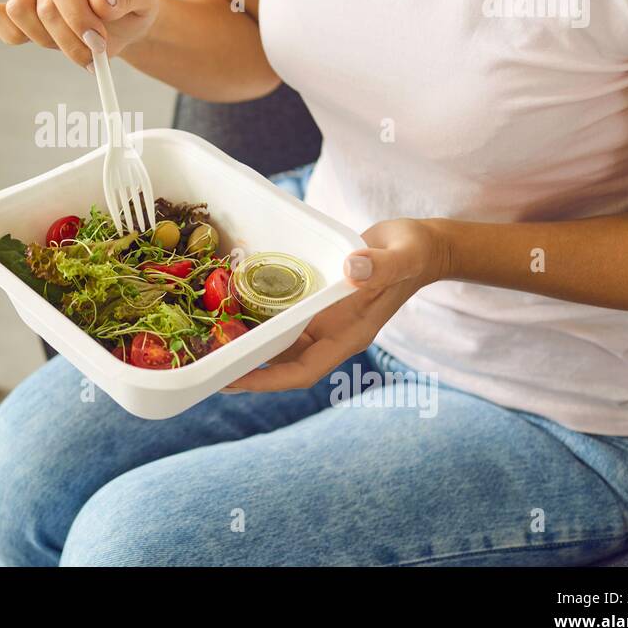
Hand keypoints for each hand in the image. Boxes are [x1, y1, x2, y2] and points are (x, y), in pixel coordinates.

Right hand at [0, 0, 159, 67]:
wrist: (126, 21)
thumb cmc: (133, 4)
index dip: (76, 15)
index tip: (98, 40)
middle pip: (44, 7)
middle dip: (71, 39)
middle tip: (96, 54)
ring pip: (19, 14)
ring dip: (50, 42)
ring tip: (78, 50)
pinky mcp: (22, 11)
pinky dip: (12, 35)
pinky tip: (48, 42)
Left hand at [227, 218, 450, 392]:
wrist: (421, 245)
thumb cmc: (415, 252)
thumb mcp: (402, 256)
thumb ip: (380, 265)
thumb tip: (352, 270)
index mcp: (350, 335)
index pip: (304, 370)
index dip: (269, 380)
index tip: (235, 382)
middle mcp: (334, 334)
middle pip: (284, 362)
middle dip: (248, 367)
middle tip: (206, 362)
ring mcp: (327, 320)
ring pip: (281, 342)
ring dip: (251, 343)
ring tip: (211, 339)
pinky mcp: (320, 302)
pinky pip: (286, 317)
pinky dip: (261, 316)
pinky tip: (234, 307)